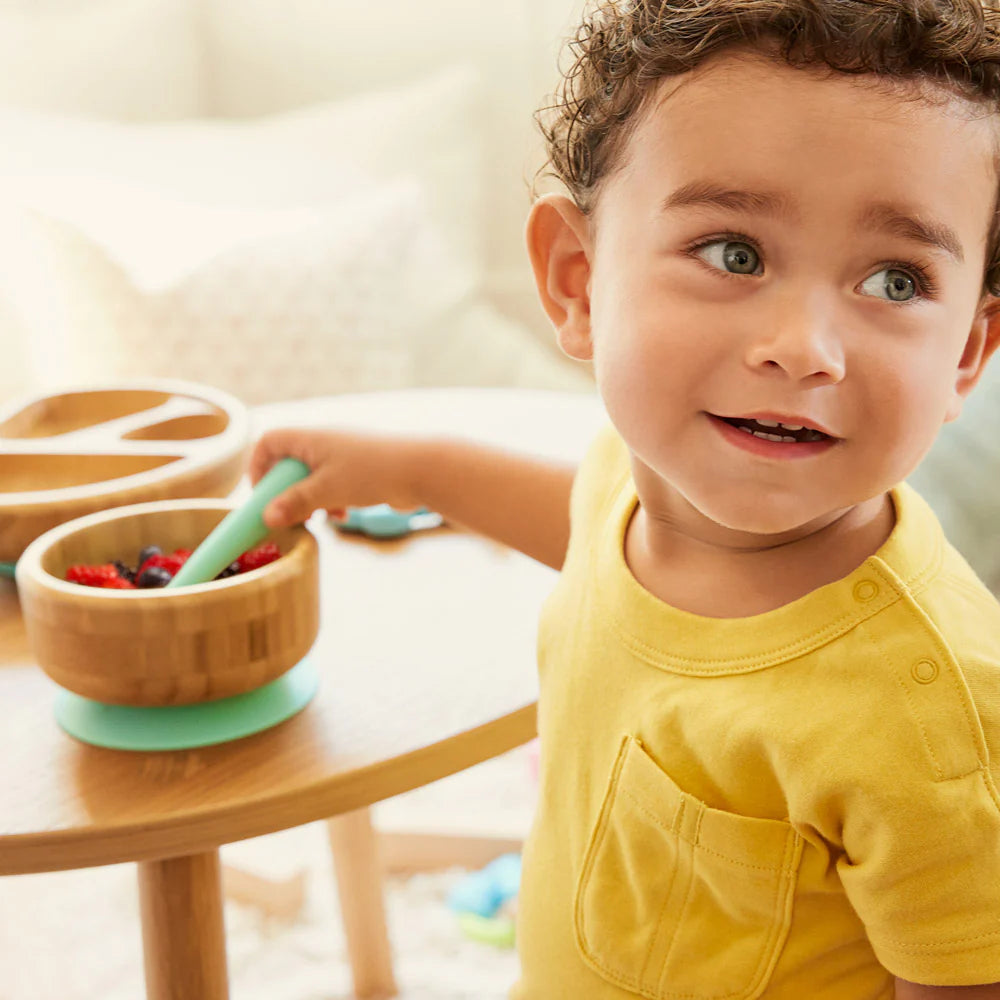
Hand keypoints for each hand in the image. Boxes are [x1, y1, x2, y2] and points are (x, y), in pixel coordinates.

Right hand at [249, 427, 423, 528]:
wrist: (423, 470)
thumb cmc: (373, 473)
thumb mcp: (328, 491)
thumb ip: (296, 503)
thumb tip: (267, 517)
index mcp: (311, 439)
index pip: (269, 442)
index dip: (258, 467)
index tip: (262, 496)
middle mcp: (325, 443)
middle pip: (290, 464)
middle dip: (287, 492)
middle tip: (290, 515)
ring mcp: (344, 456)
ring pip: (313, 478)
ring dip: (310, 501)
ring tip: (317, 519)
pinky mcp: (361, 471)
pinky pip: (334, 485)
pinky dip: (331, 501)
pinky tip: (342, 516)